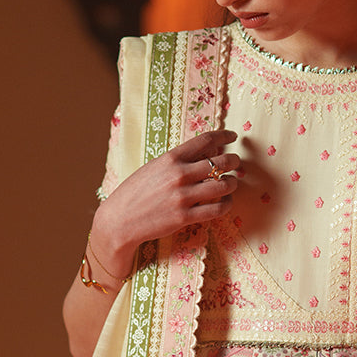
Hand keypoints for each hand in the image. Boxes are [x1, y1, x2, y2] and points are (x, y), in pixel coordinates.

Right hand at [94, 128, 240, 274]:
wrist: (120, 220)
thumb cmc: (136, 192)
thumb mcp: (154, 168)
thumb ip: (178, 161)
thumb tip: (207, 153)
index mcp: (170, 158)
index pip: (205, 140)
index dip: (224, 136)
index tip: (232, 137)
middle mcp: (179, 175)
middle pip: (220, 162)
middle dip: (234, 161)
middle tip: (236, 163)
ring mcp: (183, 197)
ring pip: (223, 185)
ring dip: (232, 183)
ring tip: (231, 183)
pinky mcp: (185, 217)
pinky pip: (217, 209)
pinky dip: (226, 204)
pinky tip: (226, 202)